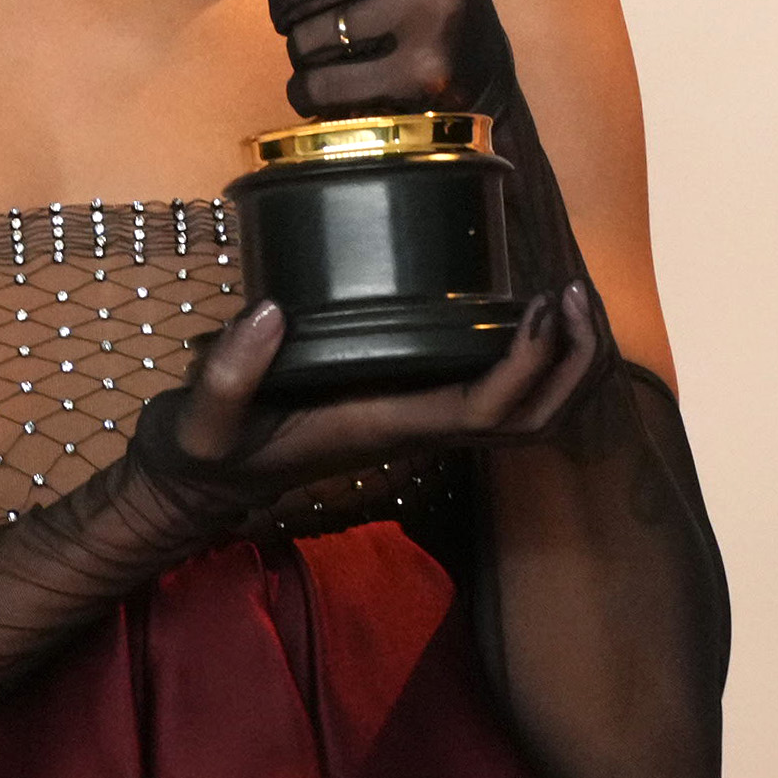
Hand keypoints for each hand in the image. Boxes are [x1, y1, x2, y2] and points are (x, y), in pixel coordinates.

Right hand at [128, 287, 616, 514]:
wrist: (208, 485)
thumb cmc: (212, 450)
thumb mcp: (204, 418)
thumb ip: (230, 373)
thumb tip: (269, 312)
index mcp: (383, 429)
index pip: (481, 412)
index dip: (525, 365)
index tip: (539, 305)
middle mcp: (417, 433)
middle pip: (531, 423)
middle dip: (570, 364)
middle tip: (574, 291)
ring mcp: (421, 426)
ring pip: (528, 419)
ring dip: (565, 366)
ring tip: (571, 296)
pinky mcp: (414, 411)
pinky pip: (501, 400)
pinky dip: (537, 365)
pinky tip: (531, 316)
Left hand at [237, 0, 514, 120]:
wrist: (473, 58)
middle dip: (288, 4)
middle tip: (318, 9)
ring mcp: (438, 5)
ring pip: (307, 37)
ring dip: (301, 49)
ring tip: (334, 44)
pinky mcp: (428, 69)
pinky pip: (322, 84)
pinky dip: (310, 91)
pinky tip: (334, 83)